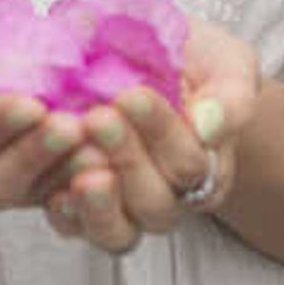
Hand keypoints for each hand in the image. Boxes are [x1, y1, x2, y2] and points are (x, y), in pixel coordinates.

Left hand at [42, 16, 257, 255]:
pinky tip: (54, 190)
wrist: (143, 53)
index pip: (190, 165)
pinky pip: (75, 228)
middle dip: (127, 160)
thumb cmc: (191, 63)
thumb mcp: (225, 65)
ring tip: (77, 157)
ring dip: (97, 201)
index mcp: (208, 168)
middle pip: (156, 205)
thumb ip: (230, 98)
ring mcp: (123, 207)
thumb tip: (208, 126)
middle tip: (99, 118)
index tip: (132, 96)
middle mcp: (167, 197)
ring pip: (118, 231)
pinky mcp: (81, 206)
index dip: (162, 134)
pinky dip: (65, 213)